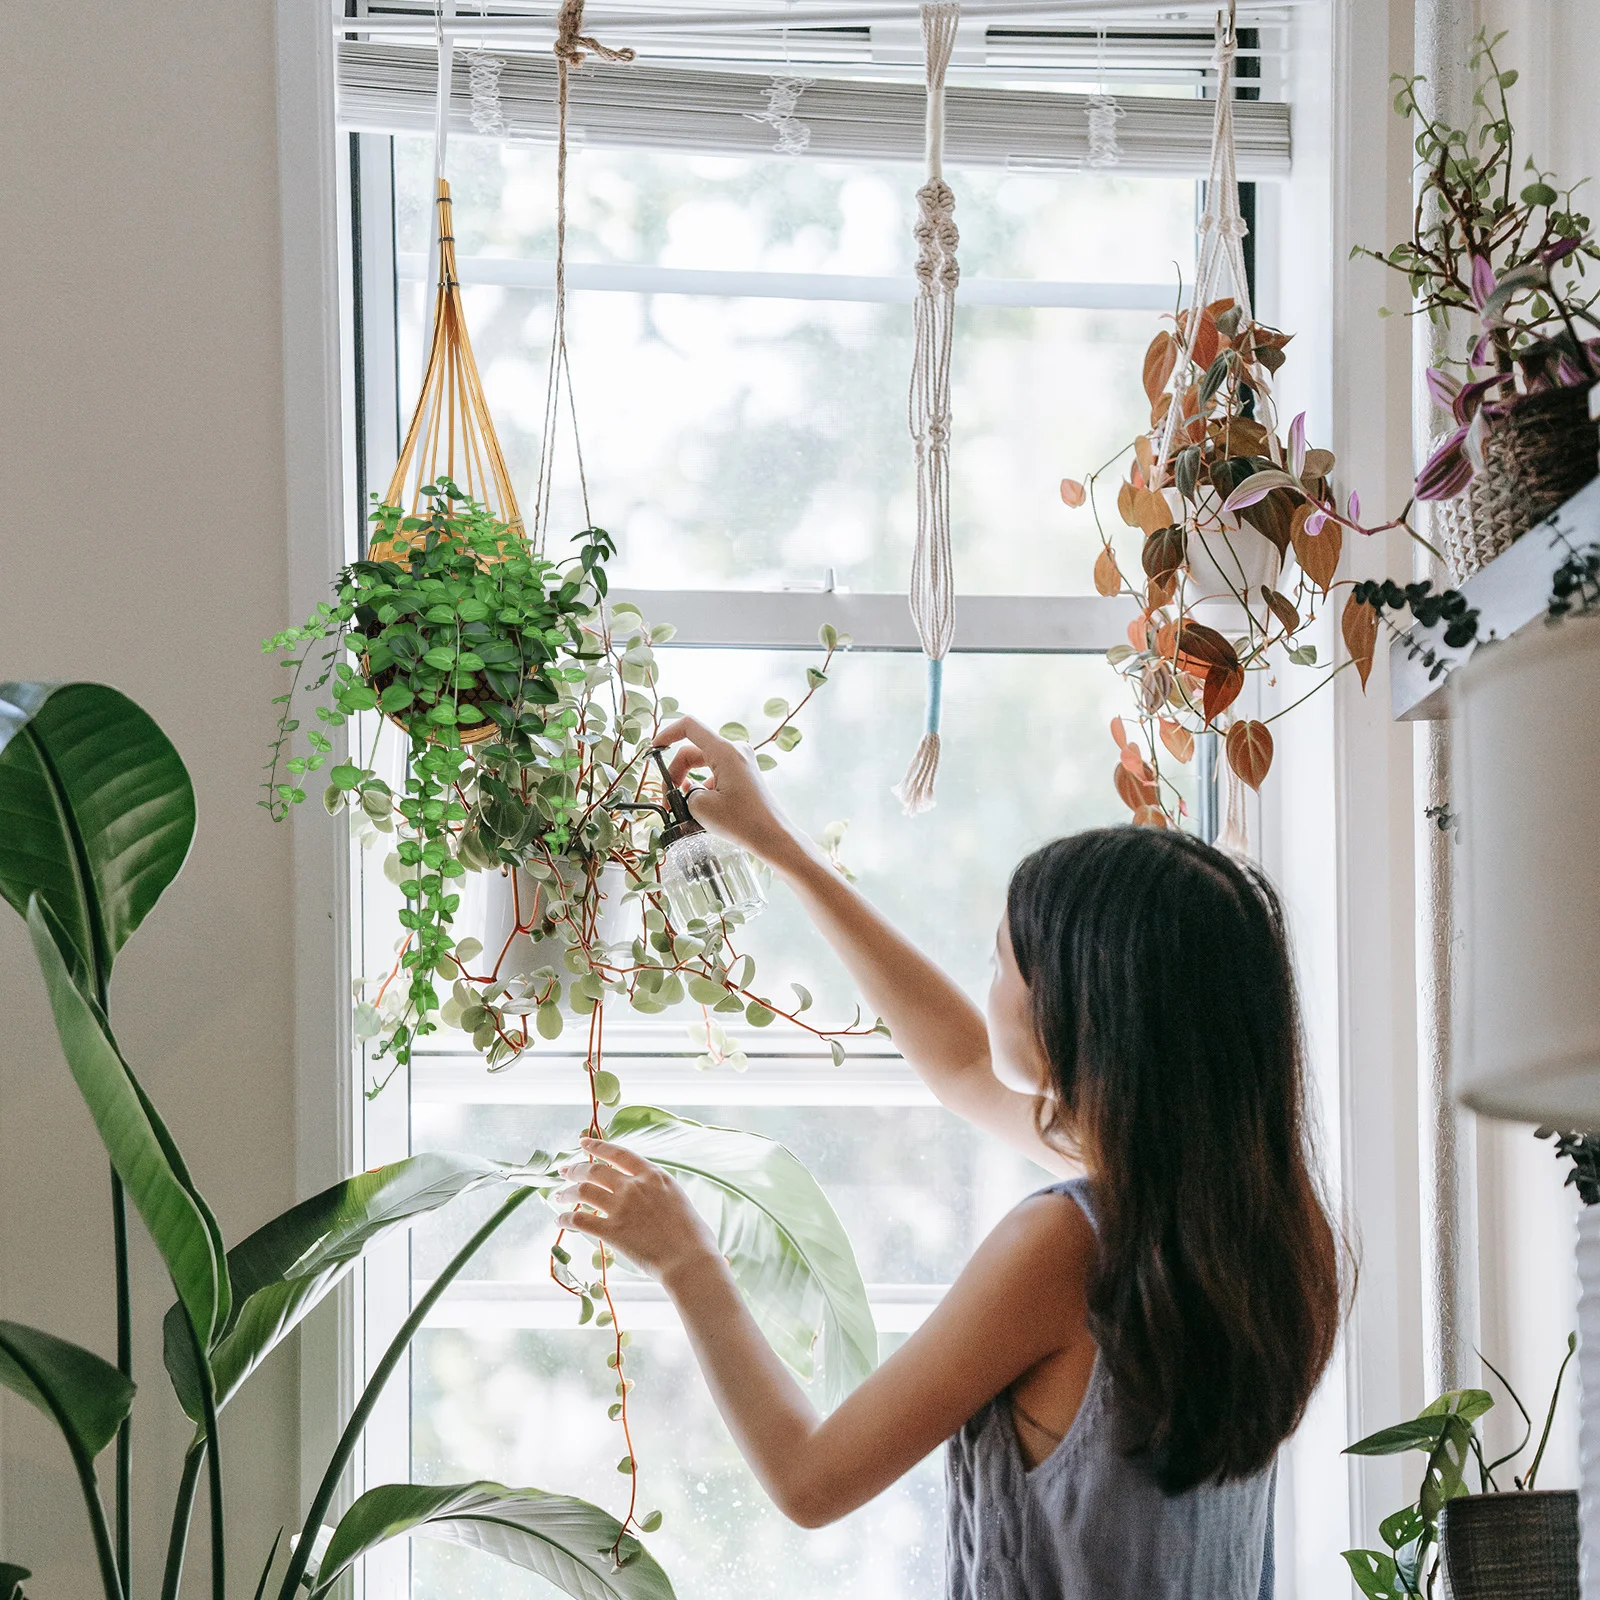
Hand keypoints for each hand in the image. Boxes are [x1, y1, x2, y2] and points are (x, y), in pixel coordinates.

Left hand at [553, 1137, 721, 1286]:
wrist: (690, 1260)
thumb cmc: (695, 1236)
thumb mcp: (678, 1199)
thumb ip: (660, 1192)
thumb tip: (653, 1196)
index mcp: (654, 1176)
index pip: (619, 1154)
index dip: (598, 1146)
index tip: (583, 1143)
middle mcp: (635, 1186)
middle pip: (596, 1170)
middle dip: (576, 1168)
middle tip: (564, 1171)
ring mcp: (622, 1207)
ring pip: (584, 1191)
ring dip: (567, 1192)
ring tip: (559, 1195)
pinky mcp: (612, 1231)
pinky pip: (580, 1221)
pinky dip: (566, 1219)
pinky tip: (560, 1221)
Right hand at [654, 716, 818, 873]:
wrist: (773, 837)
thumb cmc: (743, 822)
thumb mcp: (701, 807)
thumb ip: (685, 793)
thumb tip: (688, 792)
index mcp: (725, 751)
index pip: (689, 727)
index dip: (666, 734)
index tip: (652, 751)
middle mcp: (734, 750)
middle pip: (692, 752)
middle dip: (674, 774)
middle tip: (667, 800)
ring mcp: (741, 762)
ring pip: (701, 764)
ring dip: (687, 783)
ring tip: (682, 809)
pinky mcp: (743, 774)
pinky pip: (714, 773)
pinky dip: (701, 787)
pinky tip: (699, 808)